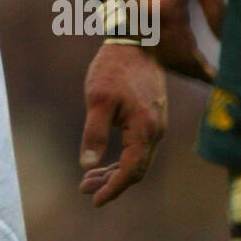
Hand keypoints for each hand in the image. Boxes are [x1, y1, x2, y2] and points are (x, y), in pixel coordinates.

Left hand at [79, 42, 167, 205]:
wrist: (134, 41)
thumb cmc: (113, 68)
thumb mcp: (97, 99)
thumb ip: (94, 133)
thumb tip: (87, 165)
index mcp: (144, 129)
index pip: (132, 171)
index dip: (113, 188)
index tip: (94, 200)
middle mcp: (156, 130)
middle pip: (136, 169)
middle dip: (111, 183)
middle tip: (84, 188)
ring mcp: (156, 124)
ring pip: (138, 159)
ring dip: (115, 171)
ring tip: (89, 178)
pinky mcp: (151, 117)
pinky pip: (139, 147)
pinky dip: (122, 157)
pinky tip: (104, 159)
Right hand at [108, 0, 221, 82]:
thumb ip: (216, 10)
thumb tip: (223, 40)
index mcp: (164, 9)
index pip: (183, 54)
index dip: (199, 70)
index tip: (213, 78)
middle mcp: (140, 12)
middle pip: (161, 56)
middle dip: (183, 68)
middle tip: (203, 72)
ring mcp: (125, 2)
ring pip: (146, 44)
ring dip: (167, 55)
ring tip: (189, 57)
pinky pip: (136, 27)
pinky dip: (153, 38)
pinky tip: (168, 34)